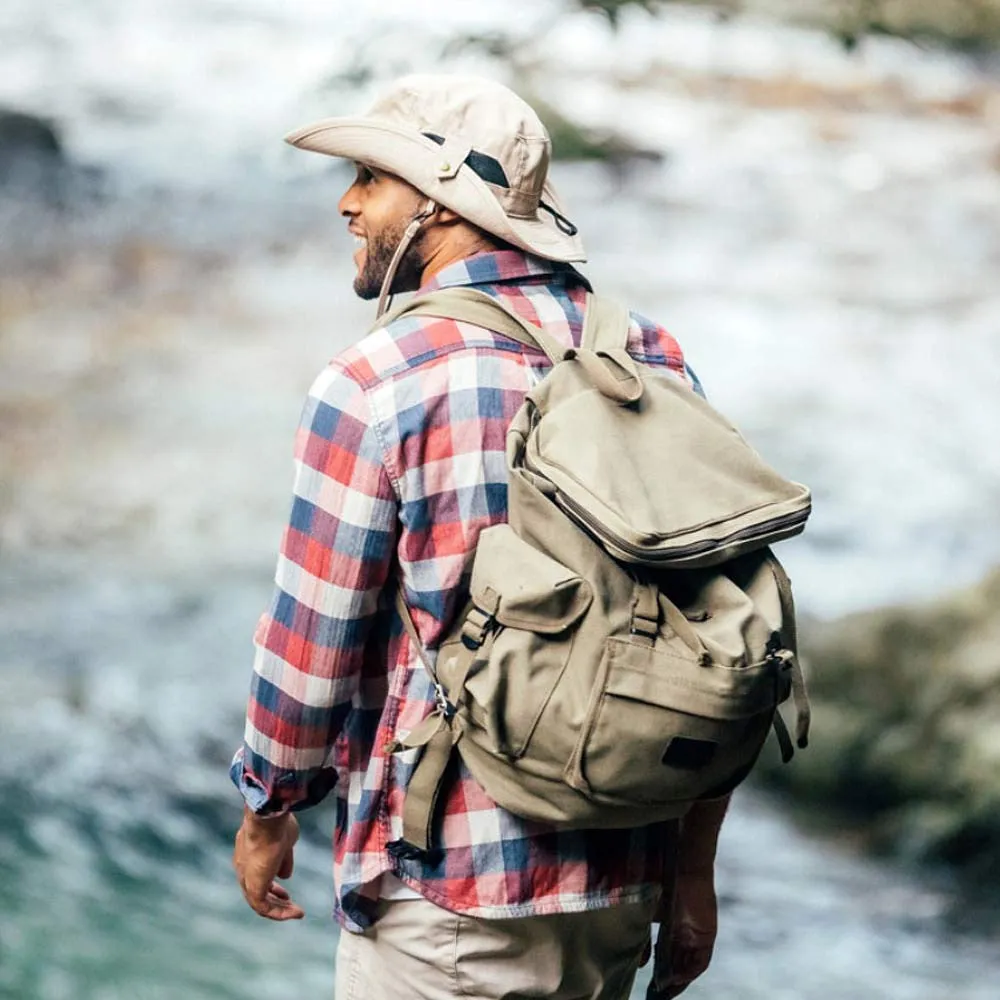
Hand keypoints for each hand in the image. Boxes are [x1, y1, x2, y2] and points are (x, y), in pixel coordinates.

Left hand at [233, 809, 304, 920]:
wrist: (267, 819)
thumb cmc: (277, 824)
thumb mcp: (285, 842)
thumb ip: (284, 859)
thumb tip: (285, 875)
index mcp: (249, 853)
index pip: (258, 871)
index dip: (271, 878)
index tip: (285, 881)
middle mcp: (244, 868)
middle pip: (257, 889)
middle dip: (274, 896)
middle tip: (289, 900)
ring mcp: (247, 878)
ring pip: (260, 902)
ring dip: (279, 908)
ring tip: (297, 911)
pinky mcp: (253, 887)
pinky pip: (264, 908)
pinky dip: (280, 912)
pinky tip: (296, 912)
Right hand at [647, 871, 717, 998]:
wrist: (680, 866)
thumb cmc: (660, 882)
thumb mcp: (647, 914)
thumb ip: (645, 938)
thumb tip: (640, 963)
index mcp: (671, 928)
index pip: (666, 957)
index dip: (659, 972)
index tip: (651, 986)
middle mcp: (685, 934)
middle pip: (679, 965)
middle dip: (669, 982)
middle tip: (659, 995)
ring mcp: (697, 935)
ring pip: (689, 965)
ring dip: (679, 980)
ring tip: (666, 992)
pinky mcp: (707, 935)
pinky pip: (700, 960)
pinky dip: (690, 971)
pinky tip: (678, 978)